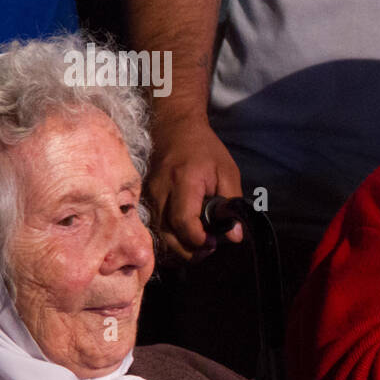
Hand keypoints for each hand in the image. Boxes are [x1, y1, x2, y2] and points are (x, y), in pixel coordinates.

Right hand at [147, 113, 243, 260]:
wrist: (174, 128)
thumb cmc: (204, 149)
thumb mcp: (227, 171)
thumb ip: (232, 203)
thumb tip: (235, 237)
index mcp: (183, 181)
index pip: (183, 221)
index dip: (198, 239)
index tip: (213, 243)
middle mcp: (160, 191)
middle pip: (167, 236)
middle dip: (189, 251)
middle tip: (210, 248)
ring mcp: (148, 196)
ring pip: (158, 236)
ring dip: (178, 249)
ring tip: (200, 245)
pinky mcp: (144, 200)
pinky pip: (154, 229)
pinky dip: (169, 240)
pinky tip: (185, 238)